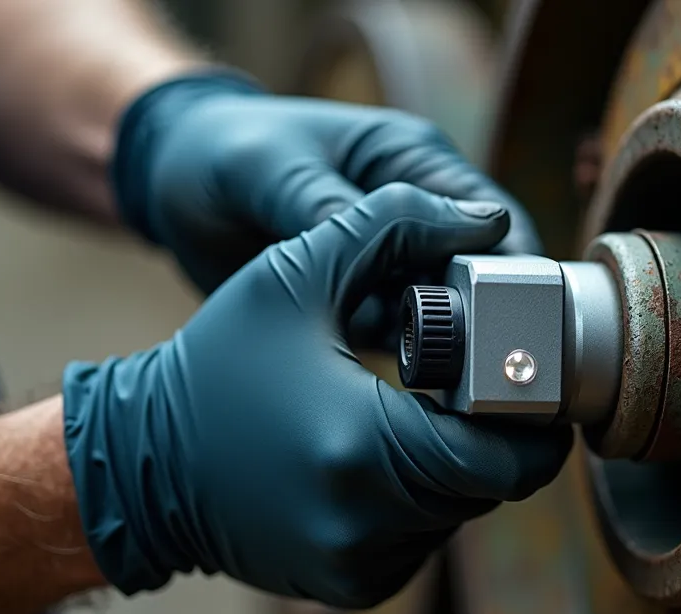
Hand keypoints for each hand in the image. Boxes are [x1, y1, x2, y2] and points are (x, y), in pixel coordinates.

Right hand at [62, 184, 572, 606]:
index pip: (506, 458)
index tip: (522, 383)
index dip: (532, 423)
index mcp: (364, 445)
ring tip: (420, 417)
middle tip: (474, 389)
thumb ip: (392, 224)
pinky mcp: (351, 585)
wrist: (143, 463)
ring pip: (460, 514)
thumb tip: (485, 218)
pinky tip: (384, 458)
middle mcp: (367, 521)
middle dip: (493, 436)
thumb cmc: (218, 364)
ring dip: (457, 467)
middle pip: (490, 485)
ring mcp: (359, 563)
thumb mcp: (294, 272)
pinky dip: (423, 502)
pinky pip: (424, 541)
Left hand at [113, 71, 541, 343]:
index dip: (511, 271)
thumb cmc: (225, 154)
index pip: (490, 219)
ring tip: (421, 384)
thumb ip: (341, 206)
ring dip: (438, 351)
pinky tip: (385, 392)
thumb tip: (418, 237)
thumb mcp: (272, 172)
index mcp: (413, 161)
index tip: (511, 322)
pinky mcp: (366, 305)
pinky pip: (401, 343)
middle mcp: (417, 215)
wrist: (169, 185)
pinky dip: (399, 366)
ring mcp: (393, 265)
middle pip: (479, 278)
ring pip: (445, 318)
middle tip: (471, 367)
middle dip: (480, 322)